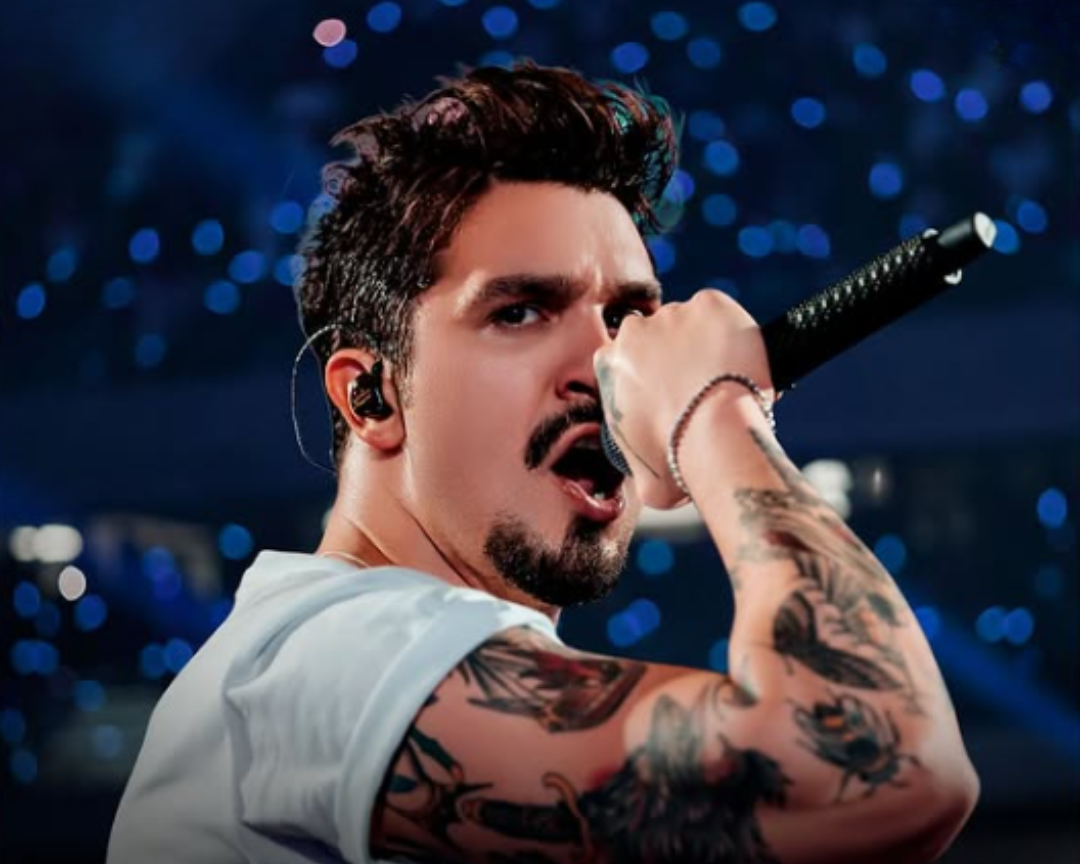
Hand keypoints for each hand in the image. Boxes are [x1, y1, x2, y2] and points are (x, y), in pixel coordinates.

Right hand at [594, 289, 773, 508]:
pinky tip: (737, 356)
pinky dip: (731, 327)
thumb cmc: (676, 459)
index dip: (650, 372)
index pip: (627, 358)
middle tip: (699, 382)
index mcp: (609, 363)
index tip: (671, 389)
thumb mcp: (640, 473)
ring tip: (723, 374)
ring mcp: (674, 313)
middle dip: (674, 353)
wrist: (715, 433)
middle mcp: (635, 330)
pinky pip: (719, 310)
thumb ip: (636, 464)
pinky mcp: (710, 304)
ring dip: (704, 340)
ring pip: (690, 321)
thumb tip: (644, 482)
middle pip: (656, 334)